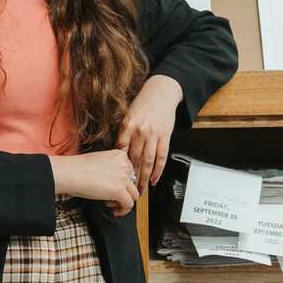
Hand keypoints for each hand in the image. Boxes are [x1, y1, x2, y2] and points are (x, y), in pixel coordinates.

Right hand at [48, 149, 139, 215]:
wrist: (69, 172)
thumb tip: (116, 182)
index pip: (130, 172)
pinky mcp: (119, 190)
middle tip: (110, 198)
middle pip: (133, 183)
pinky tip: (113, 211)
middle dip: (123, 192)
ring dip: (123, 201)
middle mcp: (124, 164)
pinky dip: (123, 210)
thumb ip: (112, 169)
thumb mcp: (99, 161)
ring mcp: (123, 177)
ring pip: (134, 195)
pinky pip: (129, 204)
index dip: (123, 183)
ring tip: (110, 204)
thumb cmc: (77, 168)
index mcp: (120, 155)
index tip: (113, 188)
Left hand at [117, 75, 182, 193]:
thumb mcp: (128, 116)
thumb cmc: (143, 104)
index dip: (119, 167)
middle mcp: (140, 131)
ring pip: (148, 162)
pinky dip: (158, 170)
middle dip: (131, 177)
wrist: (161, 92)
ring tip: (141, 190)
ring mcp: (154, 134)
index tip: (117, 178)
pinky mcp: (166, 136)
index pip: (121, 151)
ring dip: (144, 178)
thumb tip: (118, 155)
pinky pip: (161, 157)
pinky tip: (154, 180)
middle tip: (128, 191)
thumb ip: (124, 134)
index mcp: (128, 126)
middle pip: (134, 160)